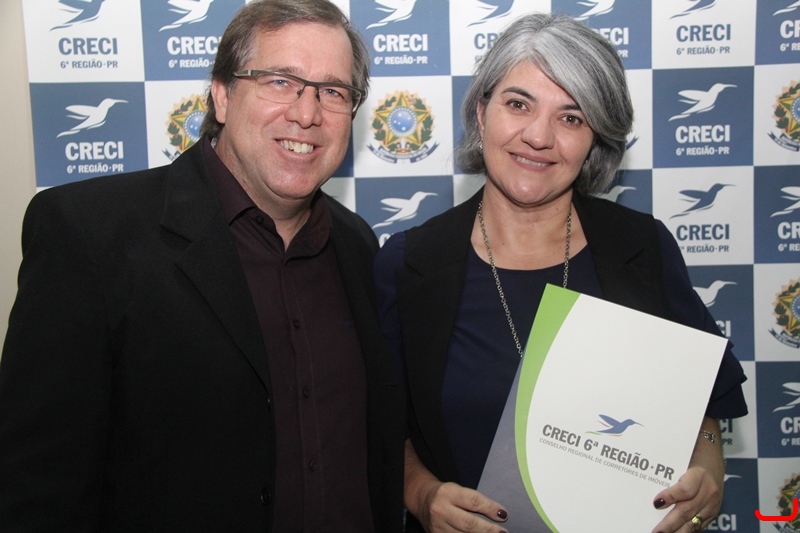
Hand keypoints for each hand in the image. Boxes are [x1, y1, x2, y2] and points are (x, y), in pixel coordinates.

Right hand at [404, 440, 508, 532]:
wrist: (423, 500)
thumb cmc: (446, 494)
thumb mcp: (458, 490)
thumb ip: (475, 501)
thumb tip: (497, 515)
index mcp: (448, 493)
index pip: (473, 501)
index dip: (490, 508)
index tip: (504, 514)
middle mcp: (440, 510)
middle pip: (469, 523)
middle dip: (488, 530)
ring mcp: (437, 526)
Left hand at [650, 418, 723, 532]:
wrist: (714, 454)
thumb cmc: (692, 454)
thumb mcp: (682, 459)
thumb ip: (668, 473)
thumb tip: (649, 485)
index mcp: (700, 474)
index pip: (685, 489)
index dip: (670, 497)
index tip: (655, 503)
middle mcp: (709, 491)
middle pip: (687, 510)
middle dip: (670, 524)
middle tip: (656, 531)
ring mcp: (713, 503)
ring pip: (694, 522)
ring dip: (677, 531)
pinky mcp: (714, 511)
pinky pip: (699, 525)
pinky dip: (686, 530)